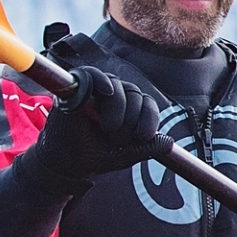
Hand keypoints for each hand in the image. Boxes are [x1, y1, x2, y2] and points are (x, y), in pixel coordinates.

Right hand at [26, 67, 170, 178]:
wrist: (67, 162)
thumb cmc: (96, 154)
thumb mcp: (126, 155)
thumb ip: (147, 148)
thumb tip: (169, 143)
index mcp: (129, 108)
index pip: (147, 103)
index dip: (150, 117)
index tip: (145, 135)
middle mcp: (115, 94)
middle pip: (134, 94)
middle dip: (130, 118)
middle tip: (116, 138)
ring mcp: (96, 88)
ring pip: (117, 86)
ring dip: (118, 108)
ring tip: (108, 128)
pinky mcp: (75, 87)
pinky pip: (91, 74)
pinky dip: (100, 80)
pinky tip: (106, 92)